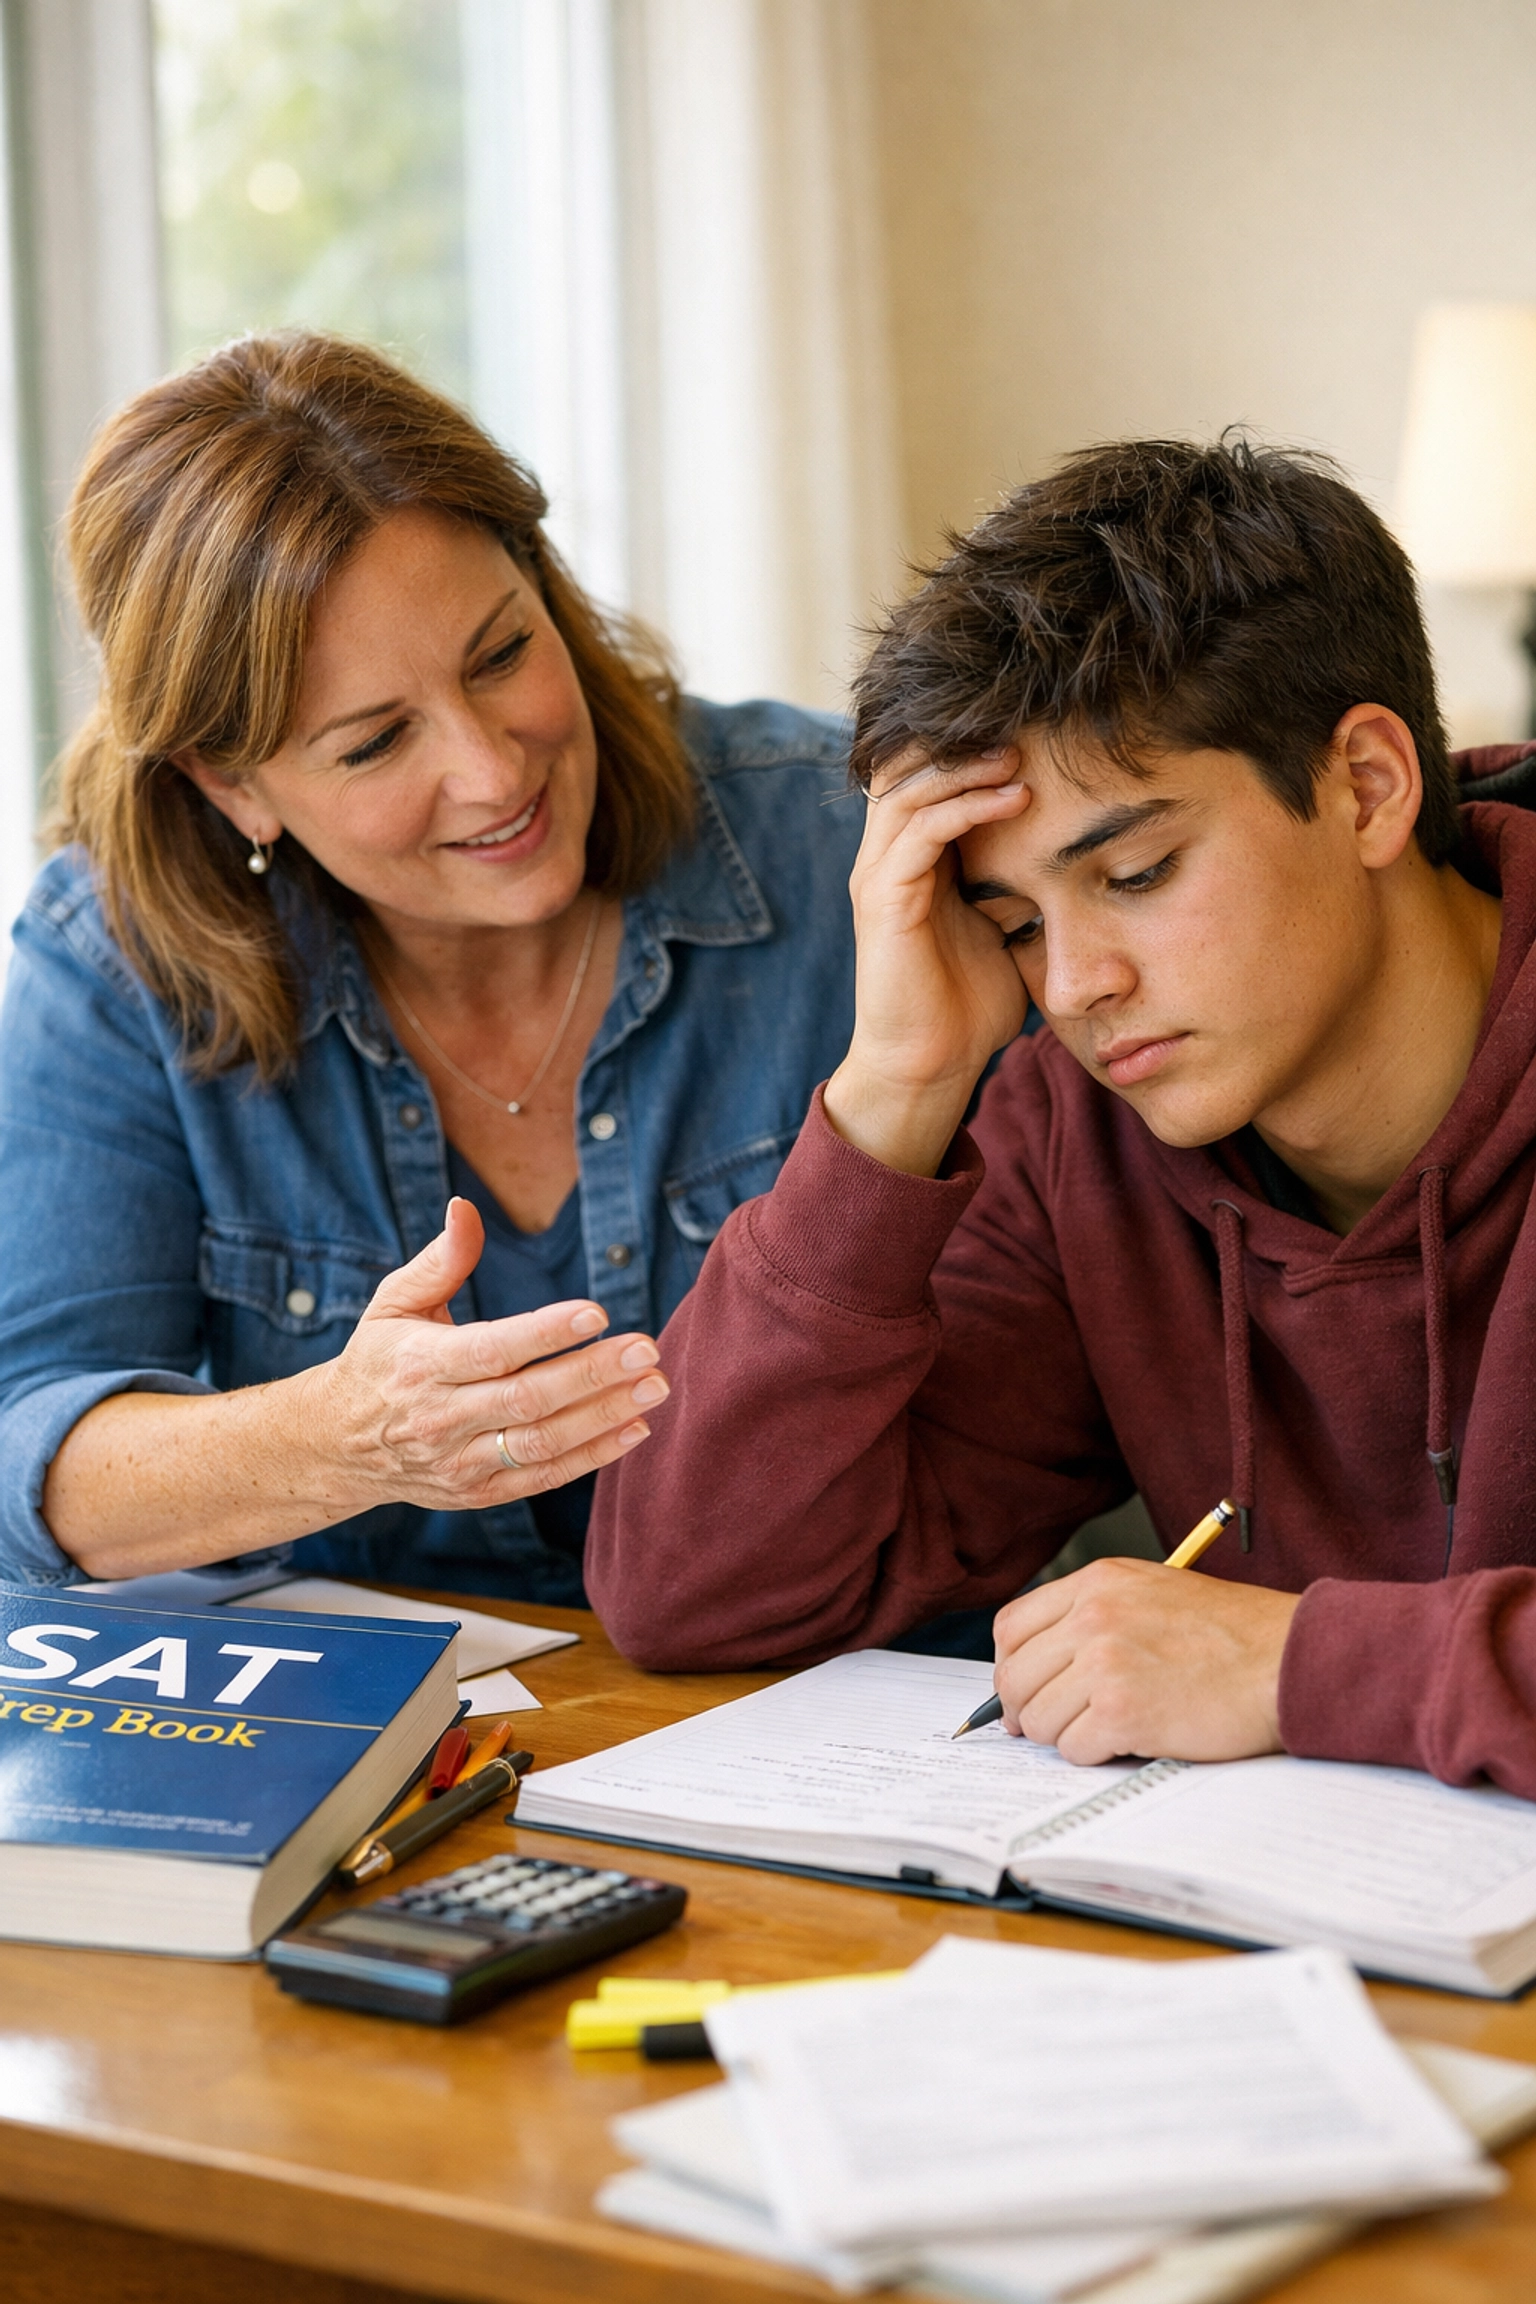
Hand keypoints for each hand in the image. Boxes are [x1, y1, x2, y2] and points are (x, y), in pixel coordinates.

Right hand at [302, 1197, 665, 1513]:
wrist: (337, 1445)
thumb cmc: (378, 1361)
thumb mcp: (394, 1303)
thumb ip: (440, 1259)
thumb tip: (465, 1206)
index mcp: (421, 1364)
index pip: (493, 1350)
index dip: (546, 1334)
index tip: (598, 1313)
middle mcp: (440, 1418)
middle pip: (527, 1400)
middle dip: (593, 1375)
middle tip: (647, 1350)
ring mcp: (459, 1462)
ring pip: (541, 1444)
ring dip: (604, 1417)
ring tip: (654, 1388)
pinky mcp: (478, 1492)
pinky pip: (543, 1477)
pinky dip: (592, 1457)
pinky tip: (635, 1429)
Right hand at [823, 747, 1029, 1174]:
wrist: (933, 1066)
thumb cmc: (970, 1003)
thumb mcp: (1005, 926)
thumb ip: (1017, 882)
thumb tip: (1070, 847)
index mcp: (910, 859)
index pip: (924, 773)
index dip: (967, 744)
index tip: (1031, 731)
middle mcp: (885, 858)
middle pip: (907, 763)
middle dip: (963, 740)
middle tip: (1026, 726)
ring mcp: (879, 877)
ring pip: (910, 788)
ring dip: (967, 764)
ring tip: (1021, 754)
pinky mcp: (884, 902)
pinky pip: (919, 831)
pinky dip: (965, 806)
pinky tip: (1014, 798)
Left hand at [991, 1558, 1300, 1764]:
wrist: (1287, 1660)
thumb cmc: (1234, 1633)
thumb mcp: (1154, 1592)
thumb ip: (1096, 1615)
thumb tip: (1043, 1664)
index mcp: (1097, 1582)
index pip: (1012, 1626)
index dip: (1011, 1666)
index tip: (1023, 1689)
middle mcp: (1093, 1617)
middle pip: (1015, 1677)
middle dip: (1027, 1710)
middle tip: (1050, 1726)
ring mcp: (1106, 1664)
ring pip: (1039, 1719)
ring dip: (1064, 1735)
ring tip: (1104, 1731)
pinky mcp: (1123, 1712)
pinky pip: (1074, 1749)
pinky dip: (1094, 1755)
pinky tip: (1128, 1742)